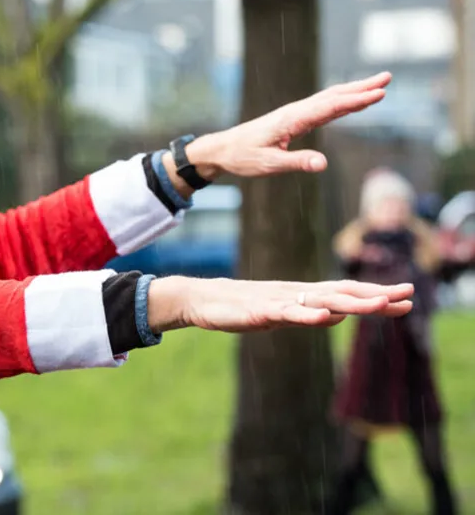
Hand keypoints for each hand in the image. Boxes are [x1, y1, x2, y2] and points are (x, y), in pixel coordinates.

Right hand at [147, 276, 412, 333]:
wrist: (202, 299)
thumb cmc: (241, 306)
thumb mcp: (281, 314)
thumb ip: (309, 314)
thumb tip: (337, 316)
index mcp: (302, 295)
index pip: (346, 293)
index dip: (376, 295)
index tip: (408, 297)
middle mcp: (295, 294)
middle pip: (341, 294)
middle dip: (374, 296)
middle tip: (407, 294)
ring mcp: (278, 301)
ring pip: (319, 302)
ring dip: (350, 303)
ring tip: (378, 306)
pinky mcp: (258, 311)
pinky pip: (285, 313)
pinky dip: (305, 314)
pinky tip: (323, 317)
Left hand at [187, 72, 391, 179]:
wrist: (223, 149)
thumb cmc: (243, 157)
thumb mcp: (269, 164)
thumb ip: (297, 163)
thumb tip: (322, 165)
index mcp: (292, 119)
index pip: (330, 107)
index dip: (356, 101)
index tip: (379, 94)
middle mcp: (295, 112)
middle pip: (334, 96)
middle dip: (361, 87)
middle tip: (387, 78)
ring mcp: (295, 114)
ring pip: (330, 99)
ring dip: (354, 91)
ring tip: (378, 84)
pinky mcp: (294, 119)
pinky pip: (323, 108)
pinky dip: (342, 102)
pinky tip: (354, 101)